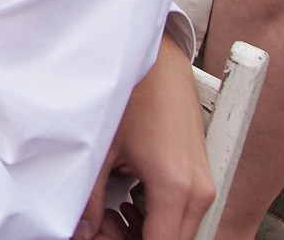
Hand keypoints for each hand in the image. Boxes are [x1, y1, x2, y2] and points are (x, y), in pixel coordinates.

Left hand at [78, 38, 214, 239]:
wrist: (158, 60)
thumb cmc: (133, 94)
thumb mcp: (101, 148)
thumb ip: (88, 198)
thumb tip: (79, 231)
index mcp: (176, 187)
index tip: (100, 236)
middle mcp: (200, 190)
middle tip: (100, 225)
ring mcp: (204, 184)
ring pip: (179, 233)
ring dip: (146, 234)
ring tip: (109, 216)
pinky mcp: (200, 176)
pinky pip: (184, 217)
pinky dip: (158, 221)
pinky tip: (128, 208)